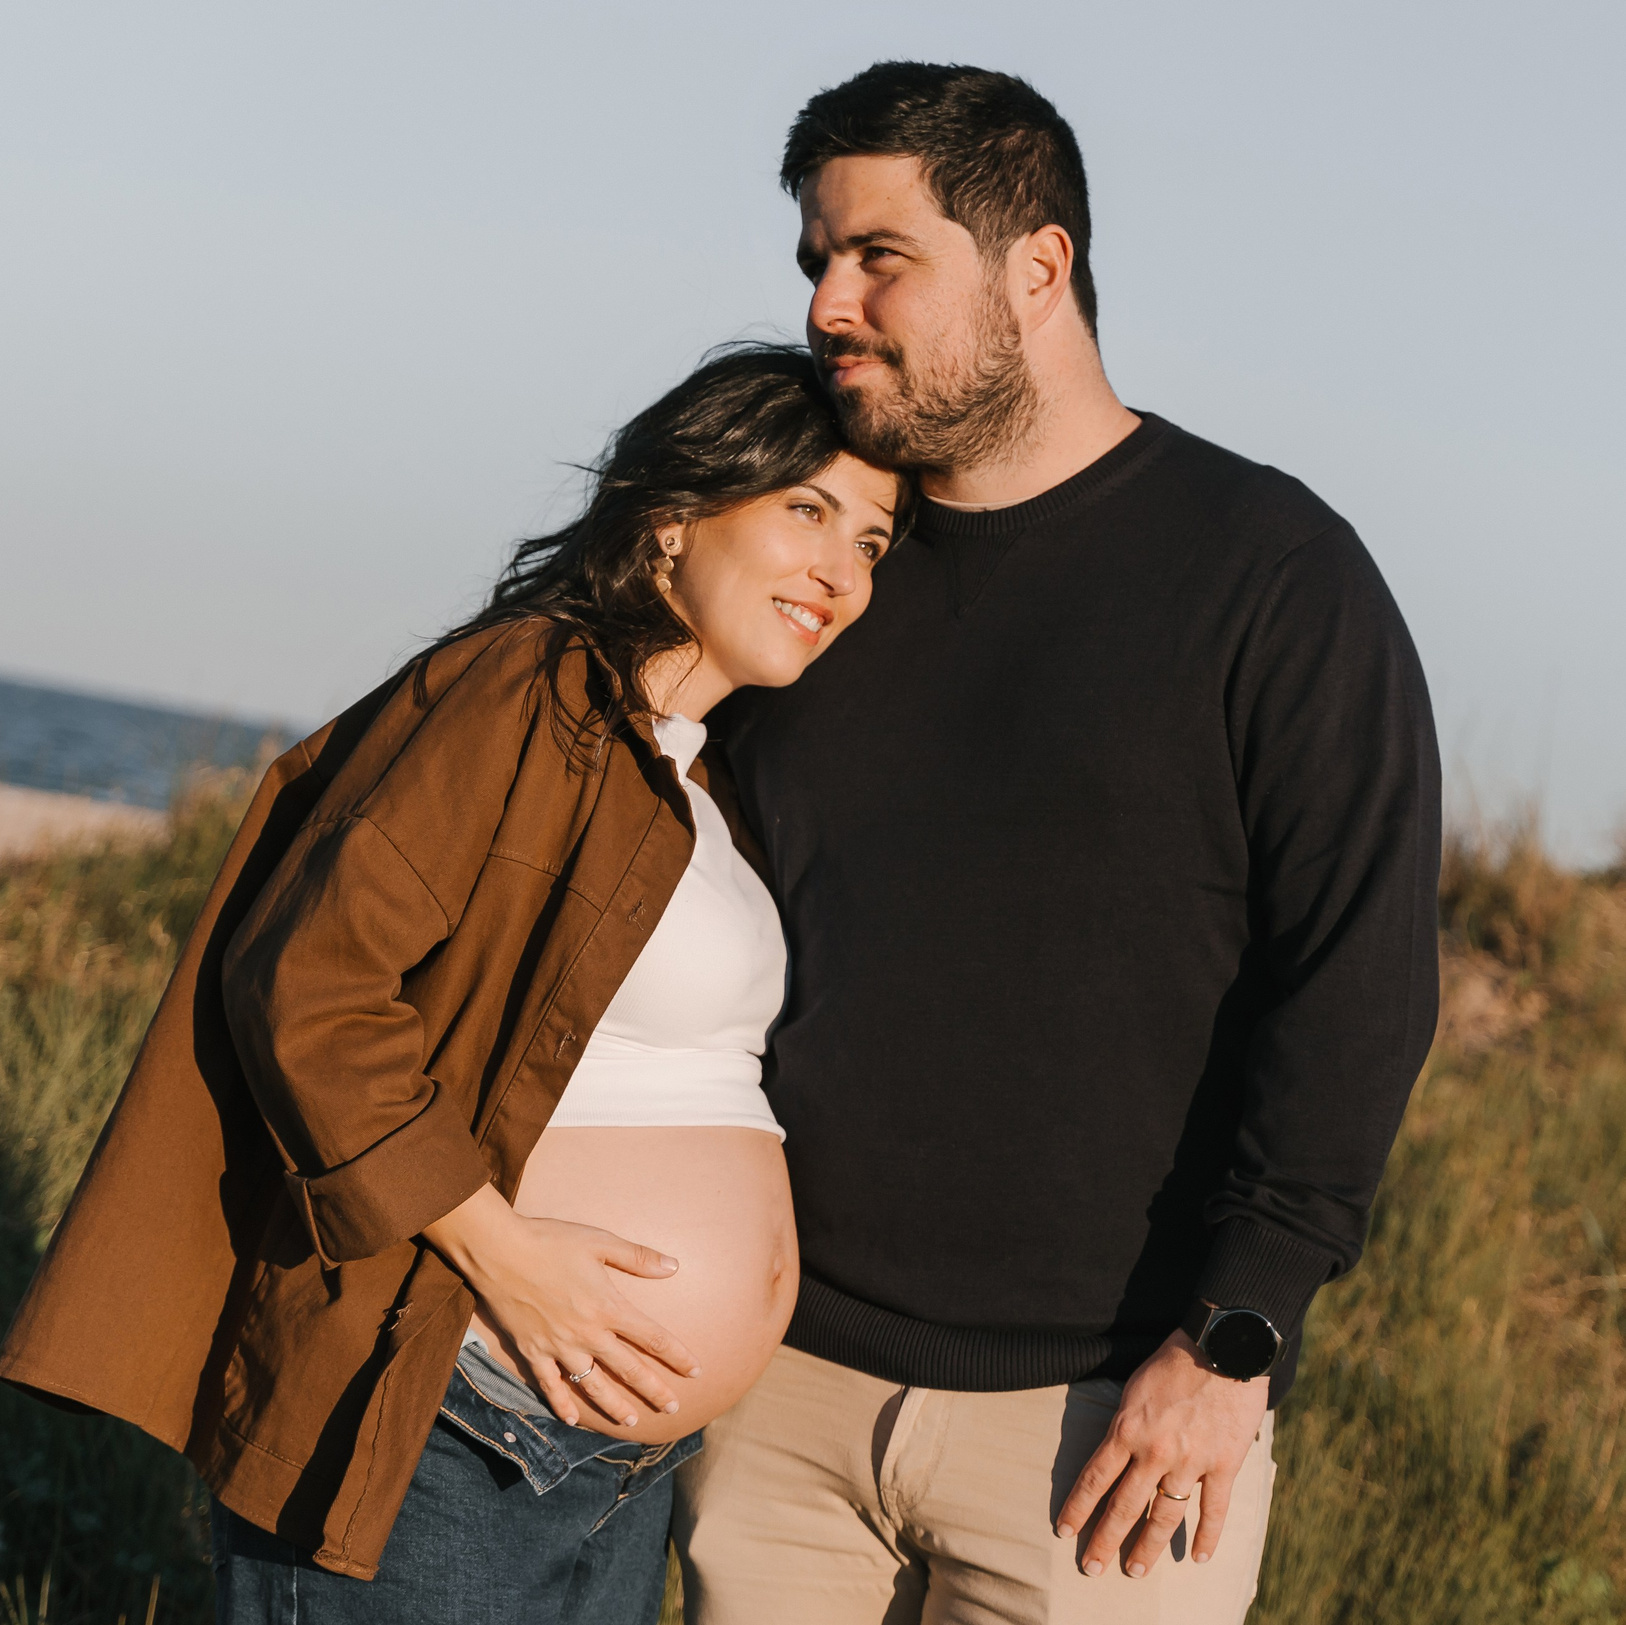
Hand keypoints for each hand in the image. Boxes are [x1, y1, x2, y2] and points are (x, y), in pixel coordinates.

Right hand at [422, 1183, 701, 1428]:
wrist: (500, 1251)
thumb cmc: (551, 1241)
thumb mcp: (600, 1242)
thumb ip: (637, 1257)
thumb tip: (674, 1267)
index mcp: (608, 1307)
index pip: (653, 1338)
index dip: (676, 1355)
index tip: (696, 1370)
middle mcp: (588, 1334)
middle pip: (629, 1369)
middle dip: (654, 1390)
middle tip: (673, 1409)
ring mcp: (559, 1347)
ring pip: (593, 1385)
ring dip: (614, 1406)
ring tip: (630, 1421)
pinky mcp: (533, 1351)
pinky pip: (550, 1386)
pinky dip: (562, 1404)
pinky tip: (573, 1419)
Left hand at [1055, 1330, 1268, 1576]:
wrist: (1223, 1346)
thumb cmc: (1174, 1360)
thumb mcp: (1134, 1388)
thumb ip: (1124, 1424)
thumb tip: (1113, 1454)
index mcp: (1127, 1429)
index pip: (1094, 1479)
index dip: (1078, 1509)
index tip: (1064, 1531)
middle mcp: (1154, 1451)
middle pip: (1124, 1506)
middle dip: (1105, 1540)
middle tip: (1091, 1569)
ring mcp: (1190, 1461)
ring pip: (1164, 1515)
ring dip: (1148, 1546)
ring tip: (1135, 1570)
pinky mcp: (1224, 1464)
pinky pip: (1213, 1509)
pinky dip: (1206, 1535)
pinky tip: (1198, 1557)